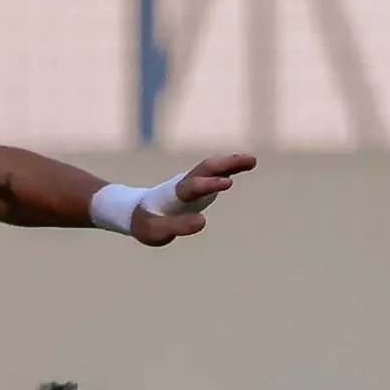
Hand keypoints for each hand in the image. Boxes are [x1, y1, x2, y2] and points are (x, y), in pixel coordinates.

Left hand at [131, 152, 255, 246]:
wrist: (137, 210)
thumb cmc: (146, 222)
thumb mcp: (155, 230)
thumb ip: (176, 226)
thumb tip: (202, 222)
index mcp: (173, 195)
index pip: (192, 187)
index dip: (208, 184)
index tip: (228, 183)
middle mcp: (184, 183)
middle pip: (205, 169)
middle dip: (225, 164)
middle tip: (248, 160)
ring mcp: (192, 181)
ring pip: (212, 167)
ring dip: (231, 162)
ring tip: (252, 159)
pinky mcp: (199, 184)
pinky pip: (216, 172)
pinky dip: (231, 166)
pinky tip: (248, 163)